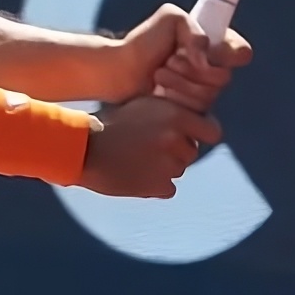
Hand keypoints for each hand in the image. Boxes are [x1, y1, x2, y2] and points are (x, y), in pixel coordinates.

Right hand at [78, 95, 222, 198]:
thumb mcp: (141, 105)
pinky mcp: (157, 186)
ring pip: (178, 170)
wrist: (82, 149)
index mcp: (176, 116)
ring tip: (135, 161)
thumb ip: (169, 112)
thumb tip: (190, 118)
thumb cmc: (107, 123)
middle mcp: (176, 140)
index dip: (202, 133)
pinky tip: (134, 175)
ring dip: (162, 168)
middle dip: (175, 151)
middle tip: (148, 148)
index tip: (193, 135)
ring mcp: (168, 165)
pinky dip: (154, 185)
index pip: (212, 131)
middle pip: (191, 152)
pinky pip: (167, 188)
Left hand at [110, 3, 252, 109]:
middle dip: (191, 70)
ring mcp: (202, 91)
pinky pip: (197, 111)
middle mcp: (212, 69)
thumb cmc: (142, 42)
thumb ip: (195, 31)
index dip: (227, 54)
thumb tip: (205, 59)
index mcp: (212, 45)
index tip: (203, 51)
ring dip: (180, 83)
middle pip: (223, 78)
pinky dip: (176, 100)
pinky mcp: (190, 110)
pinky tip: (160, 93)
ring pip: (209, 95)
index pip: (241, 52)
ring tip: (158, 76)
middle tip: (169, 61)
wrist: (119, 70)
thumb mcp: (170, 19)